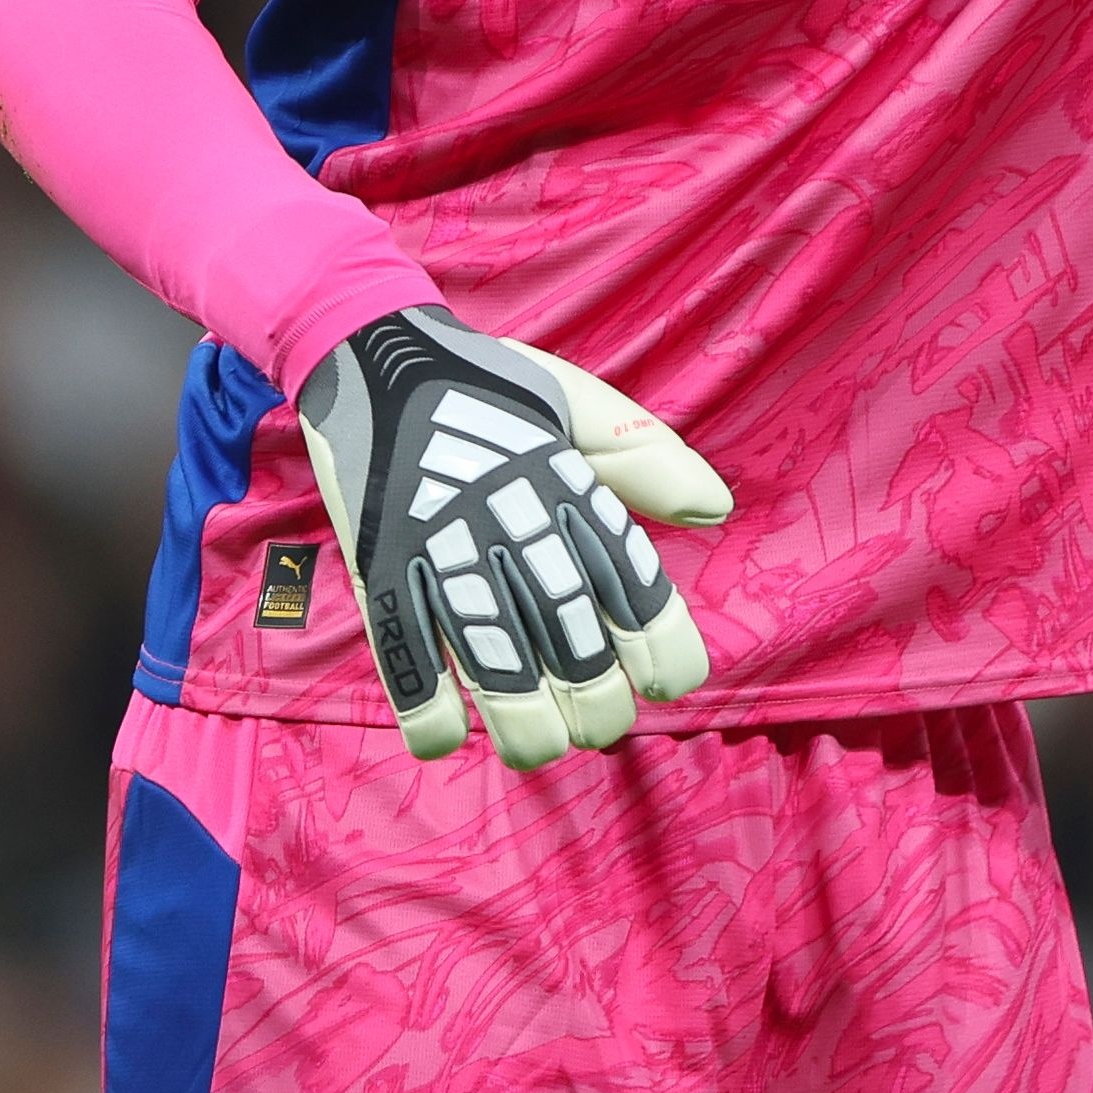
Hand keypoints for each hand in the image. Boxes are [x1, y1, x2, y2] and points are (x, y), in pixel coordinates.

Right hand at [294, 304, 733, 766]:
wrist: (374, 346)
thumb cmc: (491, 385)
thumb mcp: (580, 404)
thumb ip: (647, 459)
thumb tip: (718, 508)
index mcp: (565, 481)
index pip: (628, 576)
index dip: (658, 641)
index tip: (673, 682)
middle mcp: (508, 517)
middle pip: (566, 631)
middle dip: (595, 697)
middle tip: (601, 722)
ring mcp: (438, 542)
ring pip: (489, 653)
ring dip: (521, 718)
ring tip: (538, 746)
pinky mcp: (378, 559)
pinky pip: (399, 645)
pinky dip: (422, 702)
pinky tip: (443, 737)